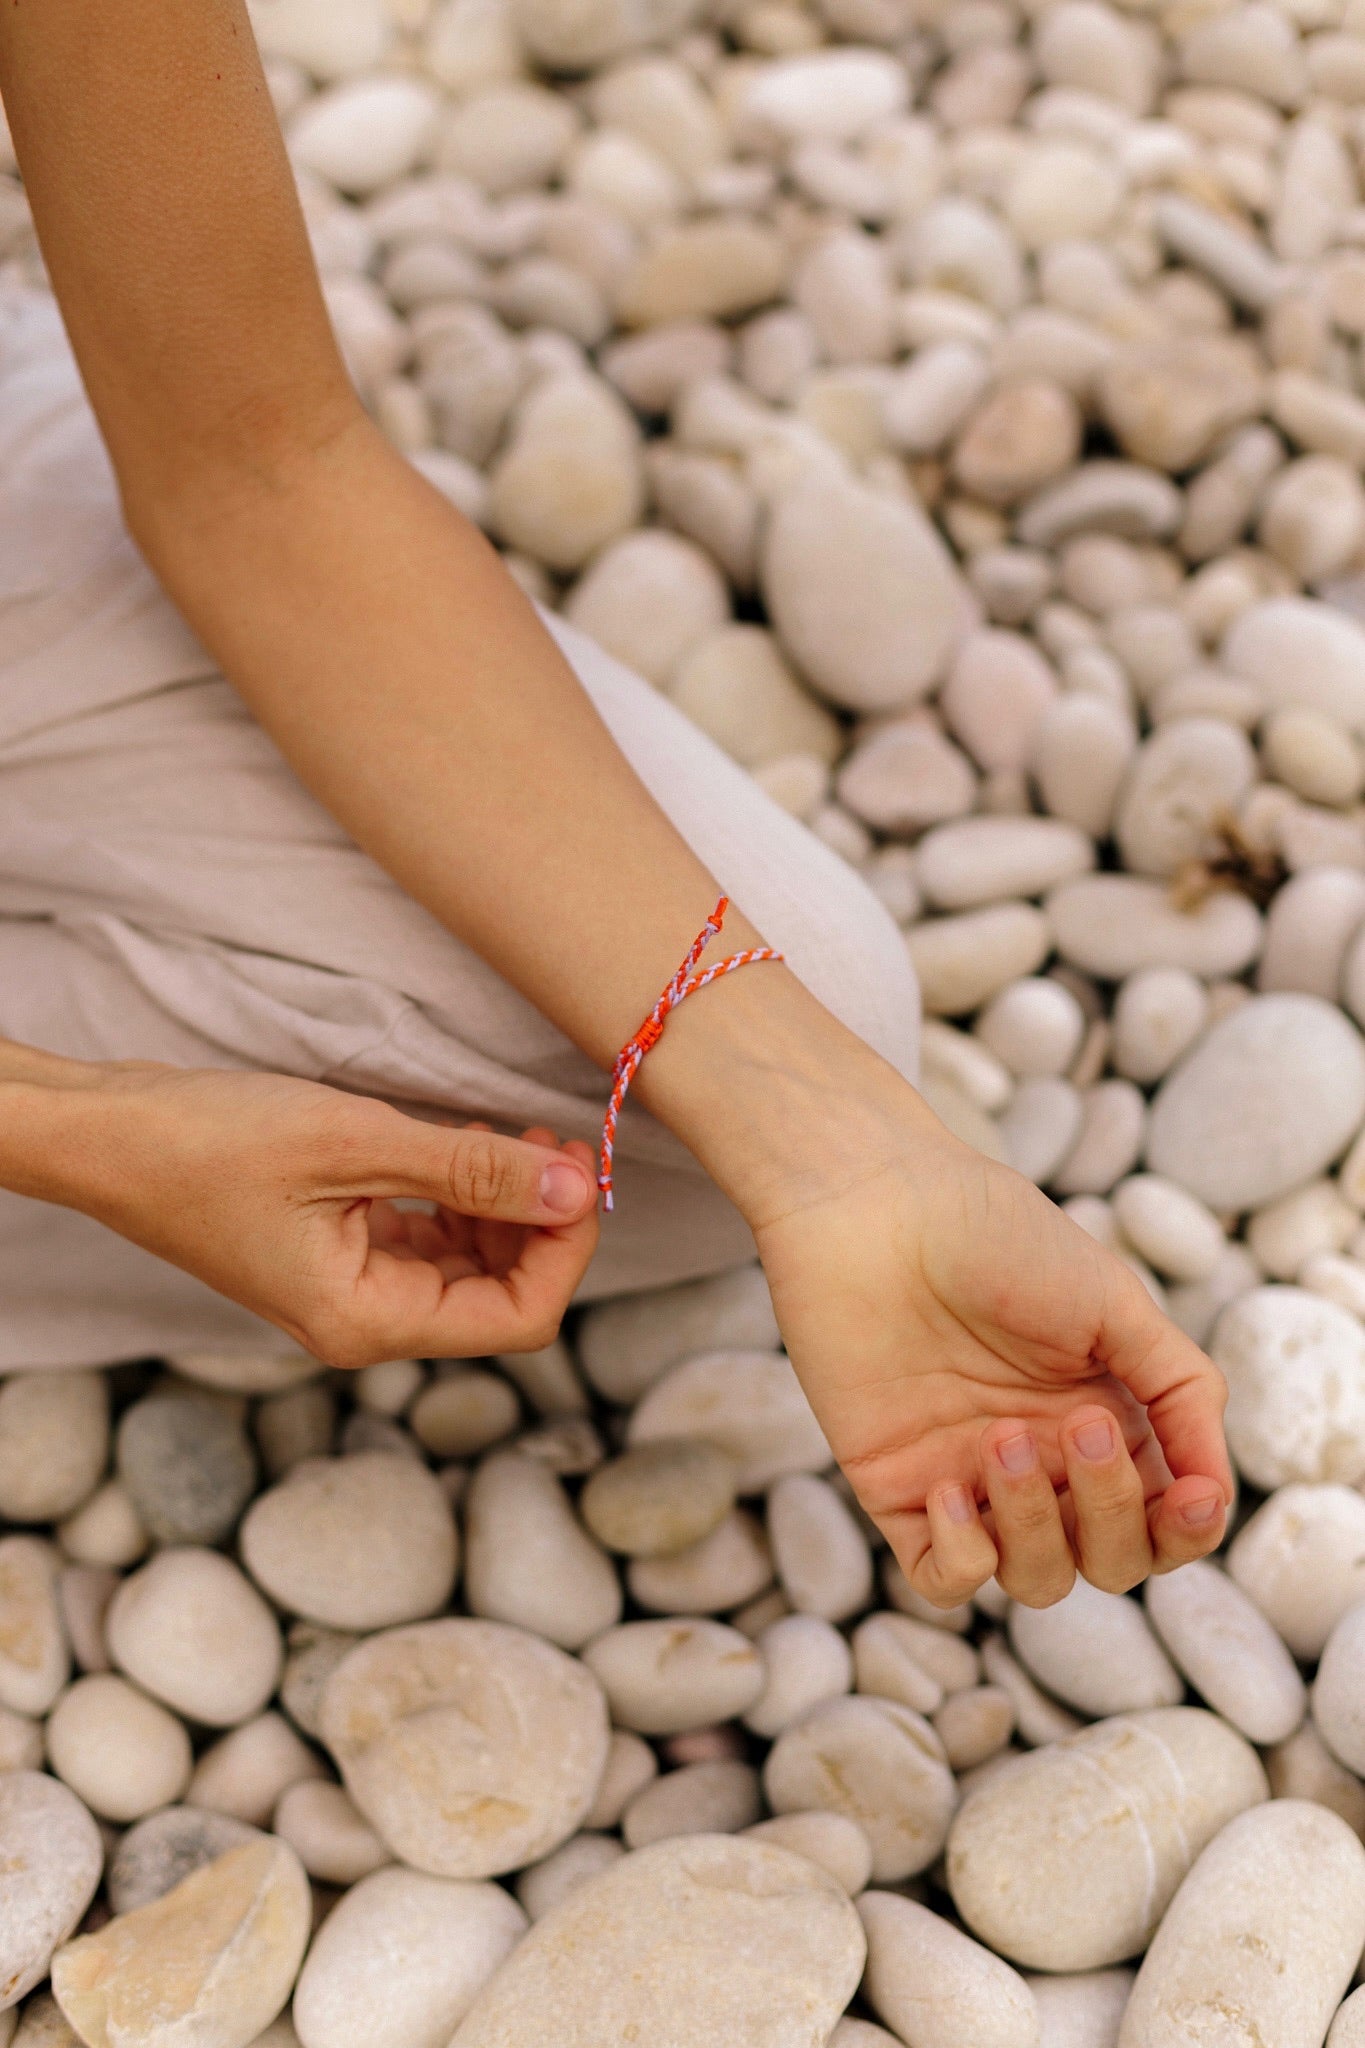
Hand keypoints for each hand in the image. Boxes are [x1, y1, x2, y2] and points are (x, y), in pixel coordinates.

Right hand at [32, 1060, 598, 1366]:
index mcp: (366, 1322)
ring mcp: (349, 1291)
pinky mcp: (337, 1253)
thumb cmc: (208, 1143)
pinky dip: (460, 1197)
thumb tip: (575, 1187)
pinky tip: (465, 1144)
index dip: (567, 1250)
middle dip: (542, 1223)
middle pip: (501, 1296)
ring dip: (505, 1204)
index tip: (583, 1169)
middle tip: (556, 1139)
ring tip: (513, 1131)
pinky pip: (428, 1241)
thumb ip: (472, 1170)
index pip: (518, 1318)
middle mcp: (363, 1323)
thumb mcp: (356, 1144)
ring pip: (468, 1266)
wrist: (107, 1133)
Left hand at [750, 1084, 1232, 1610]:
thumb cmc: (996, 1237)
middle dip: (1111, 1513)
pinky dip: (962, 1558)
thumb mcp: (1115, 1303)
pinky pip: (942, 1580)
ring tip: (1001, 1439)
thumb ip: (1179, 1391)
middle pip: (1111, 1560)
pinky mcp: (898, 1490)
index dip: (1187, 1530)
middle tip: (1076, 1425)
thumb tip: (1212, 1488)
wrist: (876, 1208)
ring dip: (1034, 1527)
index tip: (1191, 1497)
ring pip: (1035, 1579)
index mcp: (1105, 1419)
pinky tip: (948, 1488)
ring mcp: (971, 1481)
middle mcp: (1045, 1461)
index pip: (1165, 1520)